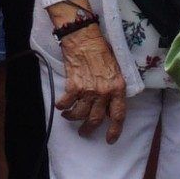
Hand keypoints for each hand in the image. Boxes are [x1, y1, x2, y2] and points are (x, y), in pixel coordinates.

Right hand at [54, 16, 129, 138]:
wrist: (84, 39)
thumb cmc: (101, 51)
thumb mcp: (116, 71)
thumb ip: (113, 89)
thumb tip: (107, 105)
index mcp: (118, 88)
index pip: (118, 115)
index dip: (115, 130)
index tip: (109, 139)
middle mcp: (104, 92)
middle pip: (96, 119)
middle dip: (88, 128)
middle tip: (83, 132)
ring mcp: (88, 90)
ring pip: (79, 114)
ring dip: (73, 118)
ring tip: (68, 116)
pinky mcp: (73, 86)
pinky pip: (65, 103)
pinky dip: (62, 106)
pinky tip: (61, 105)